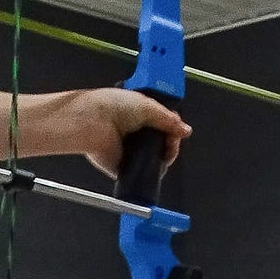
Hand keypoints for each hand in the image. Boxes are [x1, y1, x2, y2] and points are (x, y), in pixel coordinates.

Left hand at [71, 89, 191, 178]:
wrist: (93, 122)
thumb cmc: (114, 106)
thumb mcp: (149, 106)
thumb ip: (169, 120)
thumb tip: (185, 130)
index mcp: (137, 114)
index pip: (163, 123)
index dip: (173, 126)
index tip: (177, 128)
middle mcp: (133, 133)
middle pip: (162, 141)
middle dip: (171, 140)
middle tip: (171, 140)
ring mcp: (130, 151)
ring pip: (156, 158)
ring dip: (164, 154)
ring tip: (165, 150)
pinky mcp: (124, 167)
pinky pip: (145, 172)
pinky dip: (154, 169)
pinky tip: (157, 163)